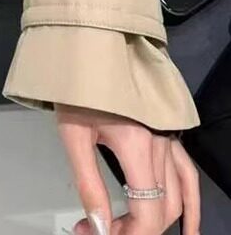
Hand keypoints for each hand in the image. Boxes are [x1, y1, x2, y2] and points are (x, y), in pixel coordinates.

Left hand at [55, 102, 200, 233]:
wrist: (91, 49)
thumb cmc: (78, 89)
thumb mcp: (74, 136)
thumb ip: (89, 184)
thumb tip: (99, 227)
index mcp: (138, 146)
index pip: (148, 210)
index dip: (130, 233)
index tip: (100, 234)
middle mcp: (161, 145)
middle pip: (161, 206)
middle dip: (134, 228)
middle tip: (102, 228)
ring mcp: (169, 140)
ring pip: (177, 195)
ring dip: (158, 219)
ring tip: (134, 234)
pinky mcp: (169, 135)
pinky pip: (188, 174)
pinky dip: (191, 203)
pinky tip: (189, 228)